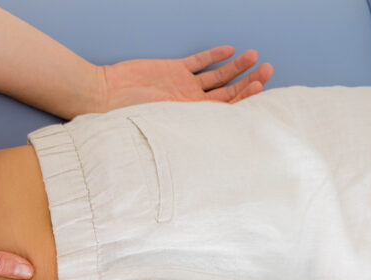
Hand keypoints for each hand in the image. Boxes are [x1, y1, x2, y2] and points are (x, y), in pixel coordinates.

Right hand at [90, 46, 272, 113]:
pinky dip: (213, 56)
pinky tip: (230, 50)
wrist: (103, 94)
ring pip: (217, 76)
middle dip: (249, 80)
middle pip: (228, 92)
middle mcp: (190, 104)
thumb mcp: (158, 124)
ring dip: (236, 67)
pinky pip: (198, 62)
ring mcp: (183, 86)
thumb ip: (185, 125)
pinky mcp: (173, 70)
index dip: (244, 98)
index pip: (226, 110)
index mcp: (189, 119)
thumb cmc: (125, 116)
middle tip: (267, 69)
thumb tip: (214, 138)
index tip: (260, 87)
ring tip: (253, 56)